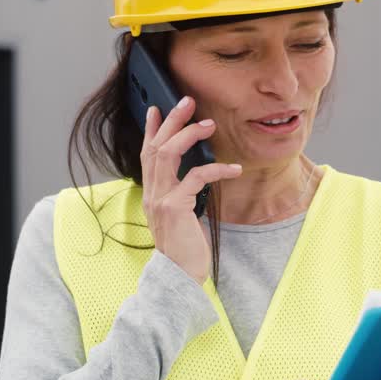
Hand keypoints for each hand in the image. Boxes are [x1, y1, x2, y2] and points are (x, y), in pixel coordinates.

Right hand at [140, 95, 242, 281]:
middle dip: (172, 121)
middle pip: (156, 146)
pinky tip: (234, 169)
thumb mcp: (179, 216)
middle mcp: (151, 192)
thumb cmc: (183, 248)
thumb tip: (192, 176)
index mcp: (151, 193)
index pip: (146, 153)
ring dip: (189, 134)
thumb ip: (179, 194)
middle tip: (188, 102)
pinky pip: (196, 176)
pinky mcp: (175, 206)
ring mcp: (161, 198)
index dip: (151, 129)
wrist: (179, 276)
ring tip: (209, 124)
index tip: (157, 108)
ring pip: (169, 153)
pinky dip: (217, 169)